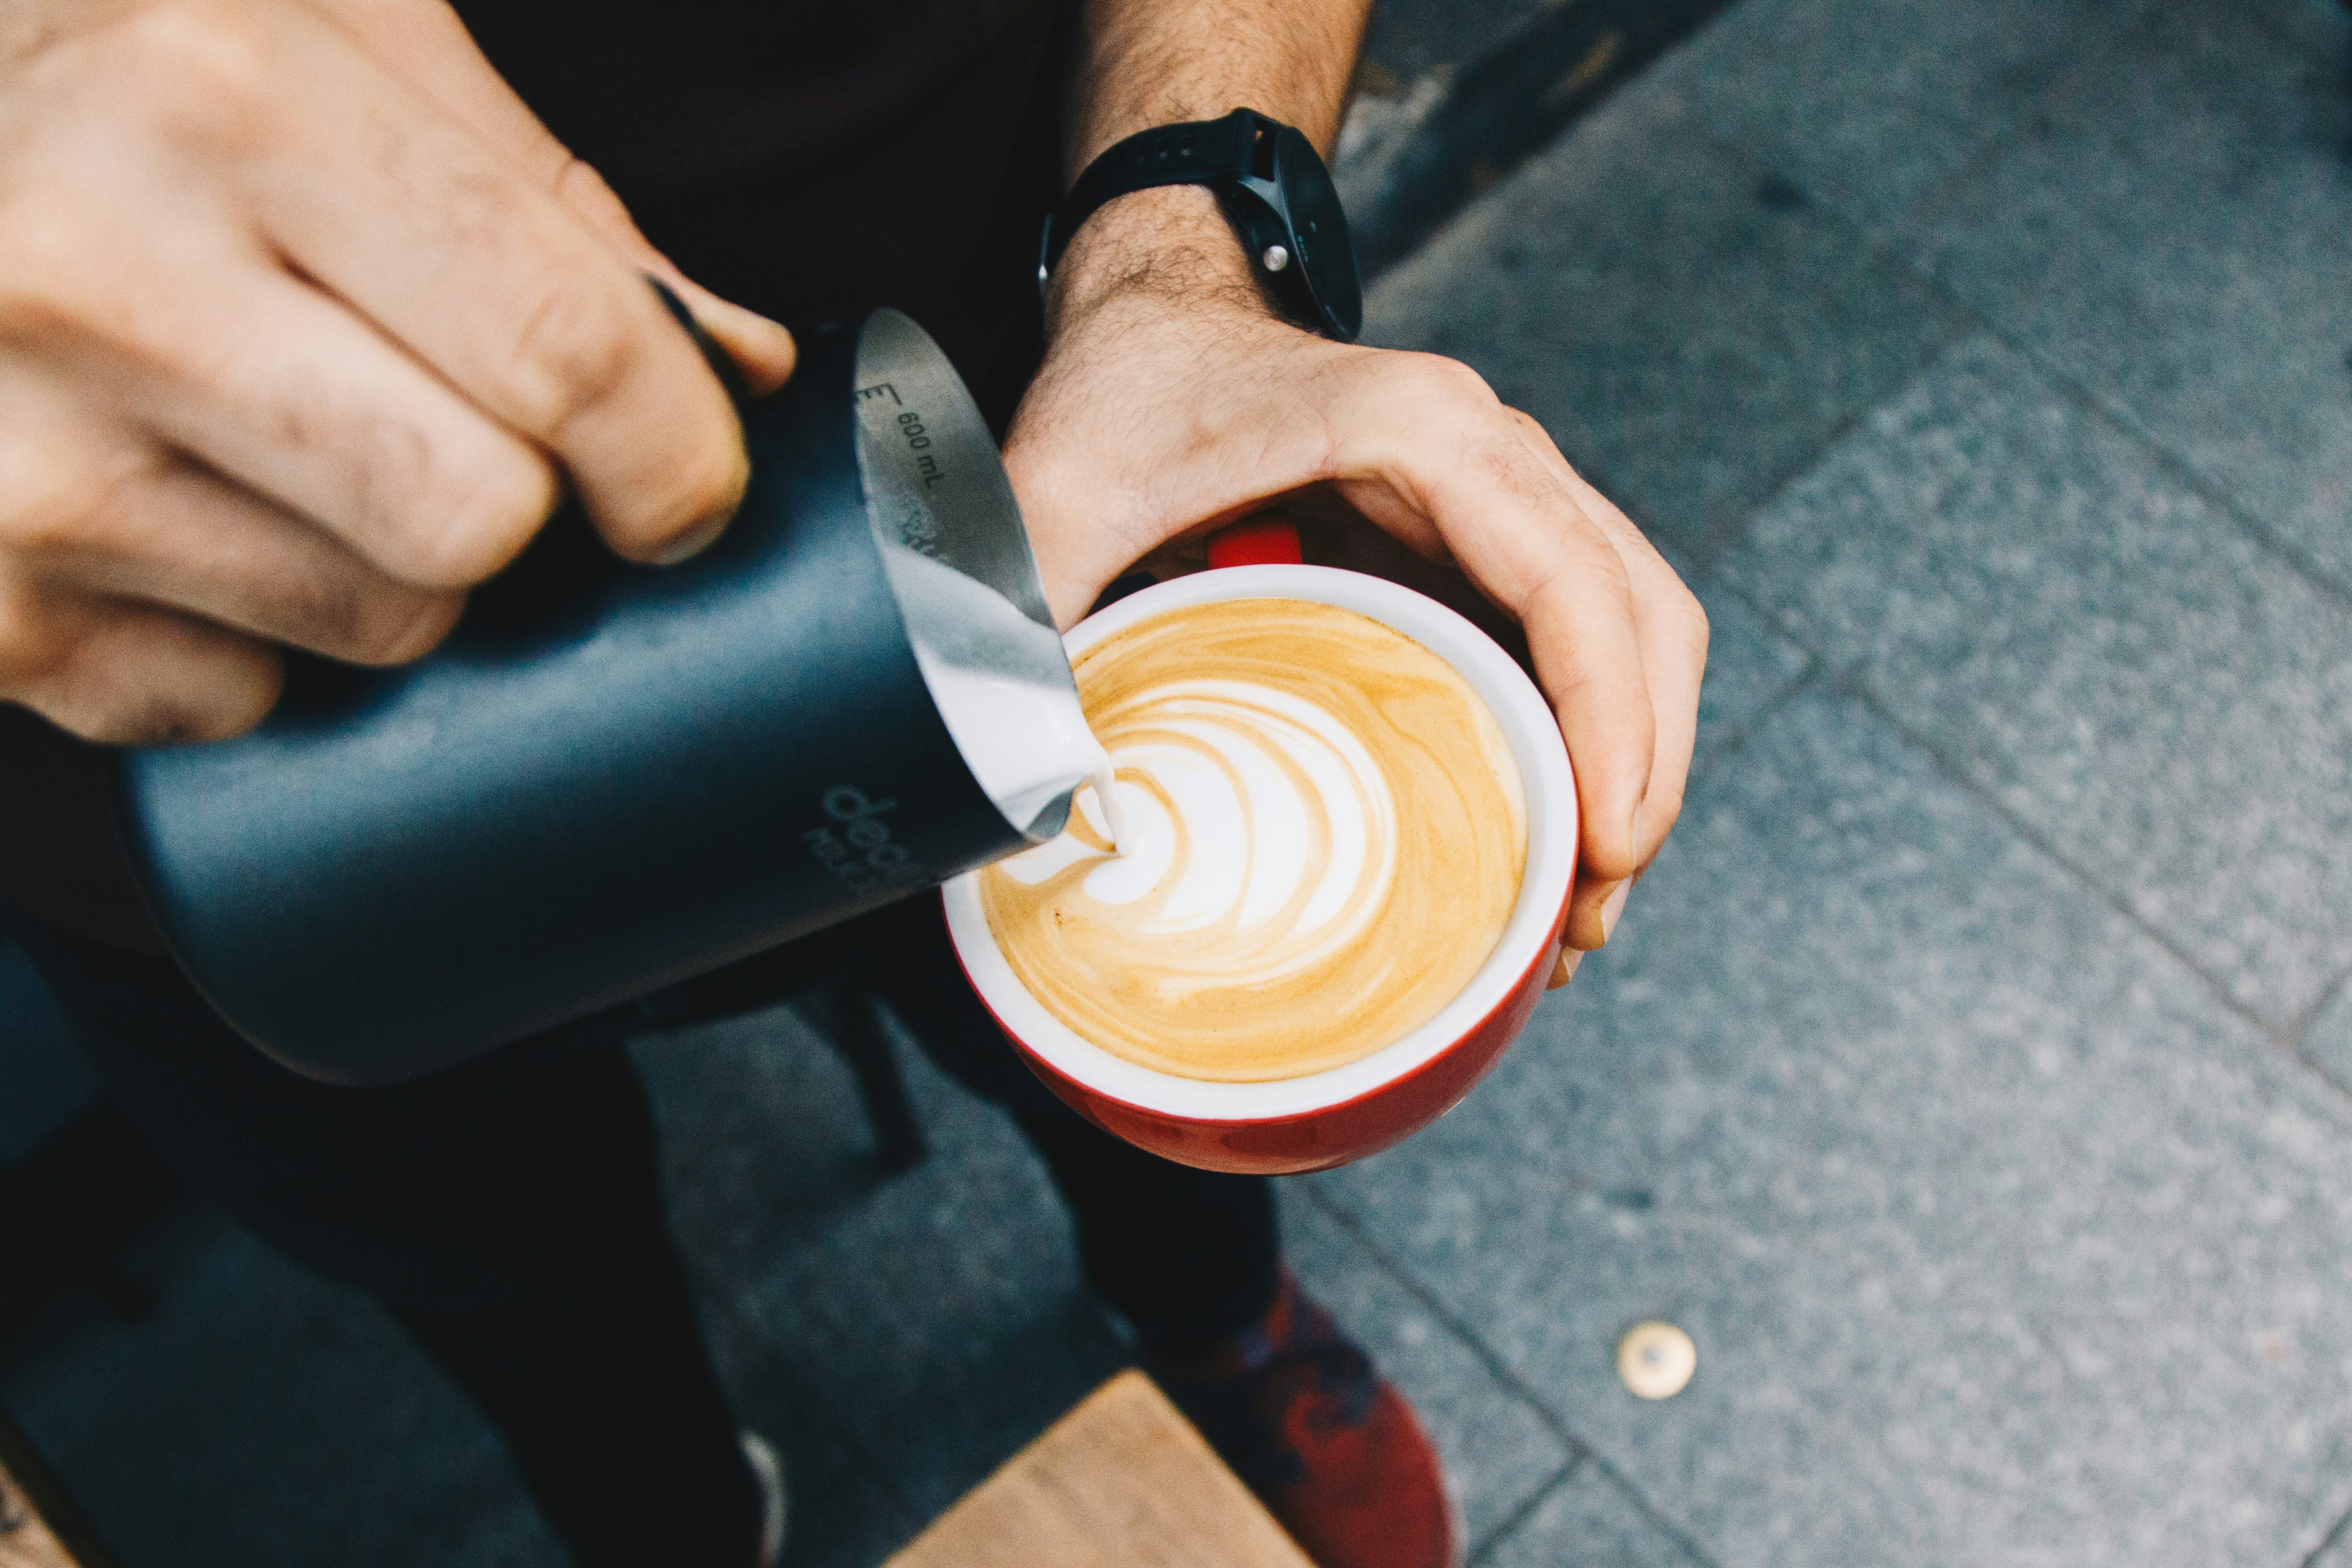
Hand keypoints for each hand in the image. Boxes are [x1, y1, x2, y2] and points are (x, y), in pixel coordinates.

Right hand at [0, 0, 794, 743]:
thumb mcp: (342, 43)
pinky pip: (238, 703)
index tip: (683, 480)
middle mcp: (98, 276)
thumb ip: (549, 209)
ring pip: (378, 629)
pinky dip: (246, 642)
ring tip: (285, 448)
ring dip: (387, 574)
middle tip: (457, 436)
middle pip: (481, 519)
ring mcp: (18, 461)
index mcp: (226, 99)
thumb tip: (736, 367)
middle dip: (519, 504)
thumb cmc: (129, 78)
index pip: (568, 349)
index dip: (677, 450)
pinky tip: (179, 520)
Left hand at [1005, 190, 1705, 958]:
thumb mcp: (1049, 497)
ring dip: (1633, 761)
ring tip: (1580, 909)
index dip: (1608, 717)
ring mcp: (1503, 498)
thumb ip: (1019, 618)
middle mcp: (1493, 455)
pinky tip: (1549, 835)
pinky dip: (1589, 734)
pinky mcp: (1485, 542)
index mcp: (1418, 432)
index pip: (1568, 580)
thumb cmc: (1123, 389)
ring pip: (1632, 630)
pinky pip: (1580, 637)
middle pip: (1637, 617)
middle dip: (1640, 771)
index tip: (1608, 847)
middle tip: (1586, 922)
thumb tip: (1013, 789)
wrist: (1154, 313)